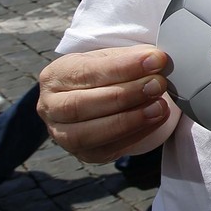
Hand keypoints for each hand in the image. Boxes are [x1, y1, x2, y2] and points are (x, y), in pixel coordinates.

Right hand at [37, 46, 173, 163]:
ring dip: (128, 120)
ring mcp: (62, 134)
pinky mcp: (84, 153)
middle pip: (80, 105)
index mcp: (56, 75)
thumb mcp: (114, 57)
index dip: (122, 67)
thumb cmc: (108, 73)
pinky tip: (156, 120)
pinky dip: (135, 135)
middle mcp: (50, 106)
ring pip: (86, 133)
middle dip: (124, 95)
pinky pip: (105, 150)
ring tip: (159, 106)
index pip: (85, 72)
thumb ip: (132, 57)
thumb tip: (157, 60)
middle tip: (158, 84)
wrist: (102, 97)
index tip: (155, 60)